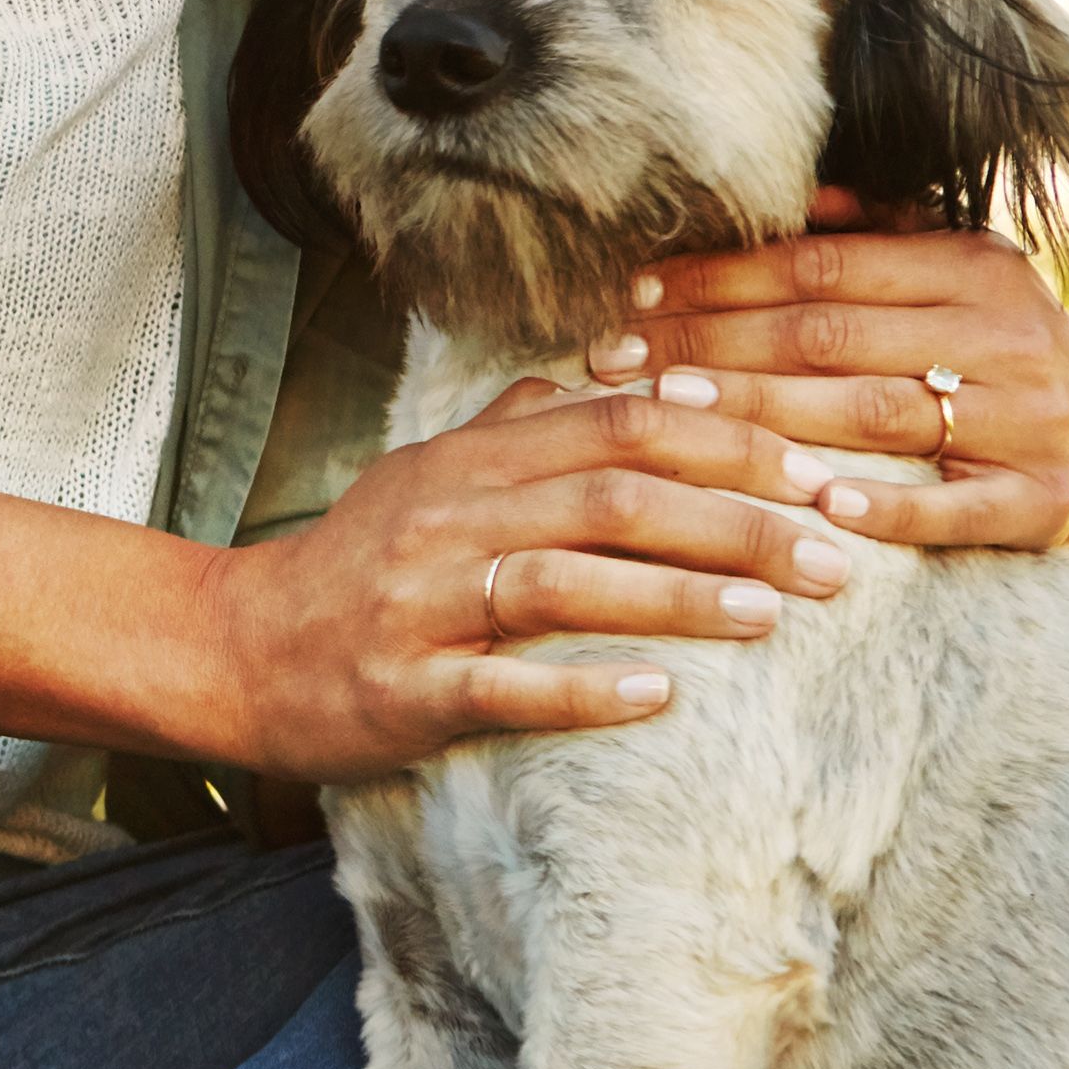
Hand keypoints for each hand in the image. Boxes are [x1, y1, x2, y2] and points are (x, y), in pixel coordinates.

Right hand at [195, 380, 859, 779]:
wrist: (234, 648)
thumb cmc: (355, 564)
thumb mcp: (429, 471)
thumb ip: (526, 423)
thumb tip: (629, 372)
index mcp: (473, 458)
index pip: (622, 423)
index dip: (730, 442)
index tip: (818, 474)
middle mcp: (452, 515)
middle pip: (613, 494)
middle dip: (737, 520)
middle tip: (834, 554)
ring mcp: (426, 601)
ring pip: (565, 580)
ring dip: (678, 594)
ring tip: (772, 612)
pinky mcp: (406, 687)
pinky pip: (501, 685)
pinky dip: (582, 689)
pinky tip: (658, 696)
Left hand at [580, 189, 1068, 550]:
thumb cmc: (988, 354)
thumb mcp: (951, 280)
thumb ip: (881, 234)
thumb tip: (801, 195)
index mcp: (976, 265)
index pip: (824, 266)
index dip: (724, 277)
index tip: (634, 292)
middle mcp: (1008, 331)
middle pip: (831, 335)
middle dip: (714, 343)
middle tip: (621, 360)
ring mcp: (1031, 418)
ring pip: (874, 410)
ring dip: (766, 412)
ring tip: (677, 413)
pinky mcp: (1043, 498)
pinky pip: (954, 505)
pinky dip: (889, 507)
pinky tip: (821, 506)